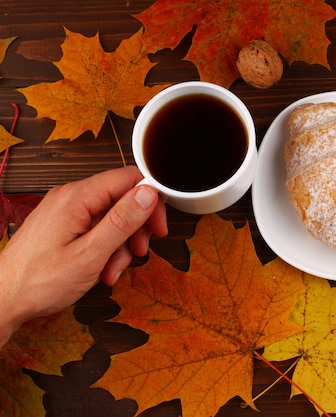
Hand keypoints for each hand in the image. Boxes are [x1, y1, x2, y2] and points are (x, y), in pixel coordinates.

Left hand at [0, 166, 166, 341]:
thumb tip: (148, 192)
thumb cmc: (38, 282)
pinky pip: (96, 228)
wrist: (2, 300)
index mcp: (76, 198)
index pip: (128, 179)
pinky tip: (100, 270)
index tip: (158, 227)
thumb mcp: (90, 254)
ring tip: (111, 271)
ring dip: (120, 245)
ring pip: (111, 217)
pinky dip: (105, 249)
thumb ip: (122, 221)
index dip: (150, 202)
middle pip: (122, 199)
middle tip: (140, 252)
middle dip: (135, 228)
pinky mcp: (63, 225)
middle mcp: (70, 198)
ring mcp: (65, 211)